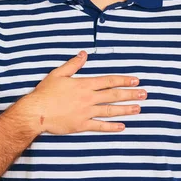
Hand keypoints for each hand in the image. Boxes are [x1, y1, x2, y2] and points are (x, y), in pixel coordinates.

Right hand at [24, 51, 146, 134]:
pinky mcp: (81, 125)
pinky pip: (99, 126)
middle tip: (144, 94)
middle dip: (130, 94)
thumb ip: (73, 64)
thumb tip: (84, 54)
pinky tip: (122, 126)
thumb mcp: (58, 74)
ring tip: (138, 109)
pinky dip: (111, 126)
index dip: (123, 80)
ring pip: (110, 111)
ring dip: (125, 110)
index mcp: (84, 84)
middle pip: (113, 95)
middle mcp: (88, 98)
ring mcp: (86, 112)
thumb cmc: (45, 92)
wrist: (36, 112)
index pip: (108, 81)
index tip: (136, 80)